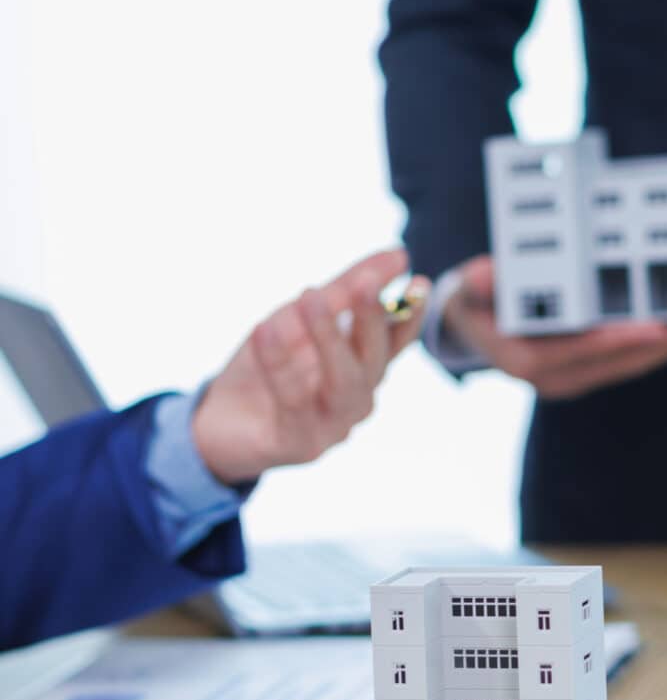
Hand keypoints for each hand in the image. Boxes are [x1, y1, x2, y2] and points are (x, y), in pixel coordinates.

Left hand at [193, 249, 426, 483]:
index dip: (410, 315)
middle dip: (370, 321)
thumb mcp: (303, 314)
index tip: (419, 282)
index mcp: (363, 369)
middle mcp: (356, 400)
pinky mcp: (299, 444)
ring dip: (328, 338)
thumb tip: (399, 255)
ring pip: (342, 383)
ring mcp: (332, 426)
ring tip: (310, 295)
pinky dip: (278, 363)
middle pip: (373, 361)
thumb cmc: (268, 364)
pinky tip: (265, 329)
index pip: (396, 342)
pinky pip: (292, 401)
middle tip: (365, 283)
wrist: (215, 416)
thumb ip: (347, 287)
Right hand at [443, 256, 666, 398]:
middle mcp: (551, 379)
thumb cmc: (473, 303)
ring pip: (629, 366)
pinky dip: (658, 347)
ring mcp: (571, 380)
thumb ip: (478, 281)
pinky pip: (628, 363)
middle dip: (662, 343)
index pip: (576, 352)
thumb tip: (480, 275)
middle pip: (616, 362)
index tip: (652, 325)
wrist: (471, 330)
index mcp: (523, 362)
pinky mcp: (586, 374)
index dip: (616, 340)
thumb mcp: (467, 289)